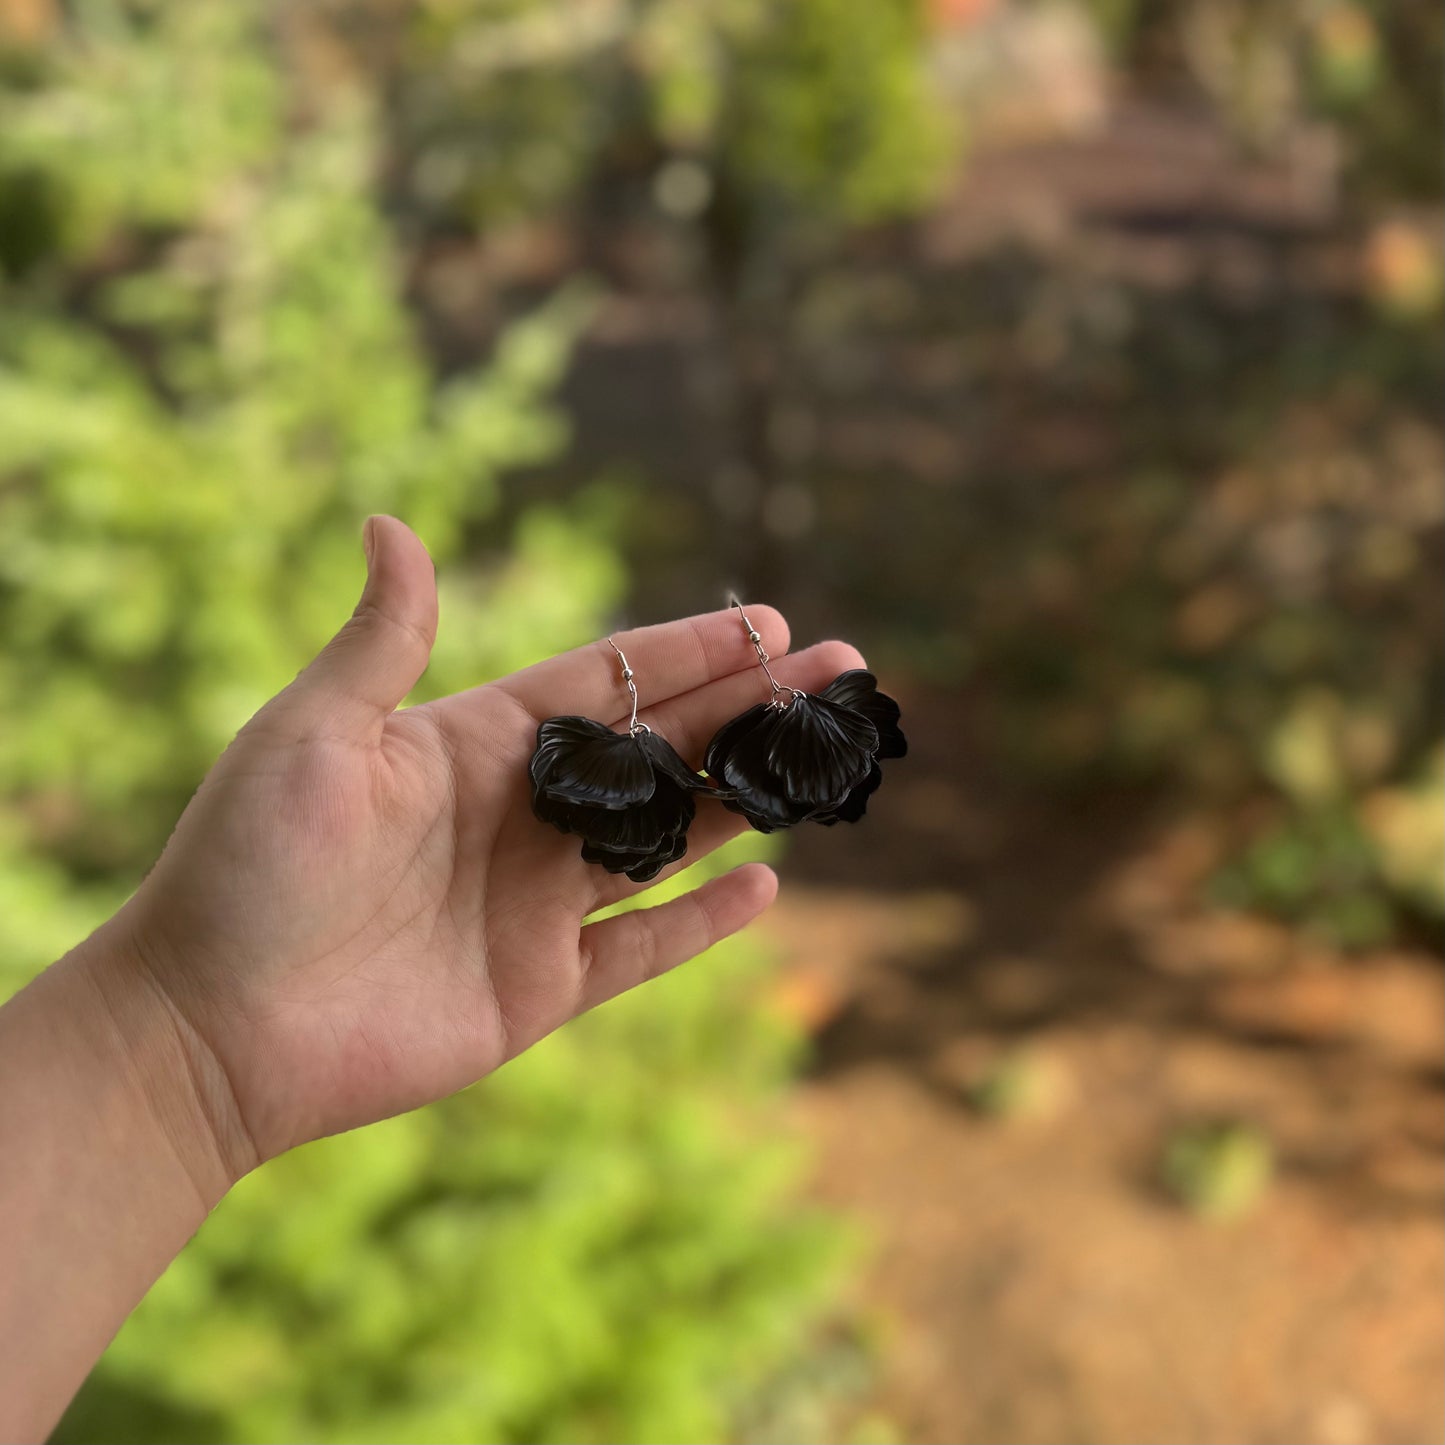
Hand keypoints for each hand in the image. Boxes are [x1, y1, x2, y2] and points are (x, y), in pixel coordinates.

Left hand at [84, 517, 863, 1195]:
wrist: (206, 1027)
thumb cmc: (243, 869)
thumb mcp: (308, 736)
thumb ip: (379, 642)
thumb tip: (392, 523)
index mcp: (476, 745)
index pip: (608, 683)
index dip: (689, 652)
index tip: (767, 624)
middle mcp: (520, 817)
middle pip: (663, 750)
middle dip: (753, 708)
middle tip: (842, 671)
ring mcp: (535, 904)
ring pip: (670, 838)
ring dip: (750, 797)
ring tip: (828, 758)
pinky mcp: (538, 989)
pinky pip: (641, 949)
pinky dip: (702, 923)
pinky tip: (769, 886)